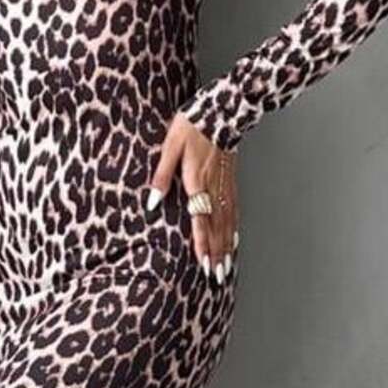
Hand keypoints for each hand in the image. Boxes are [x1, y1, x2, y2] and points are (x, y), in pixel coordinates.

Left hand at [148, 113, 238, 282]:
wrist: (219, 111)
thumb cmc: (191, 127)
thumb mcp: (169, 147)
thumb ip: (162, 176)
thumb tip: (153, 202)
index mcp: (197, 182)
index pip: (200, 220)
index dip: (202, 243)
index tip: (204, 264)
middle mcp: (213, 188)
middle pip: (217, 227)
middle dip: (216, 253)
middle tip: (216, 276)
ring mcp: (225, 186)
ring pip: (227, 222)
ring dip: (226, 247)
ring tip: (225, 266)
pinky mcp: (230, 182)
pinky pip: (234, 210)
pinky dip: (234, 228)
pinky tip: (234, 240)